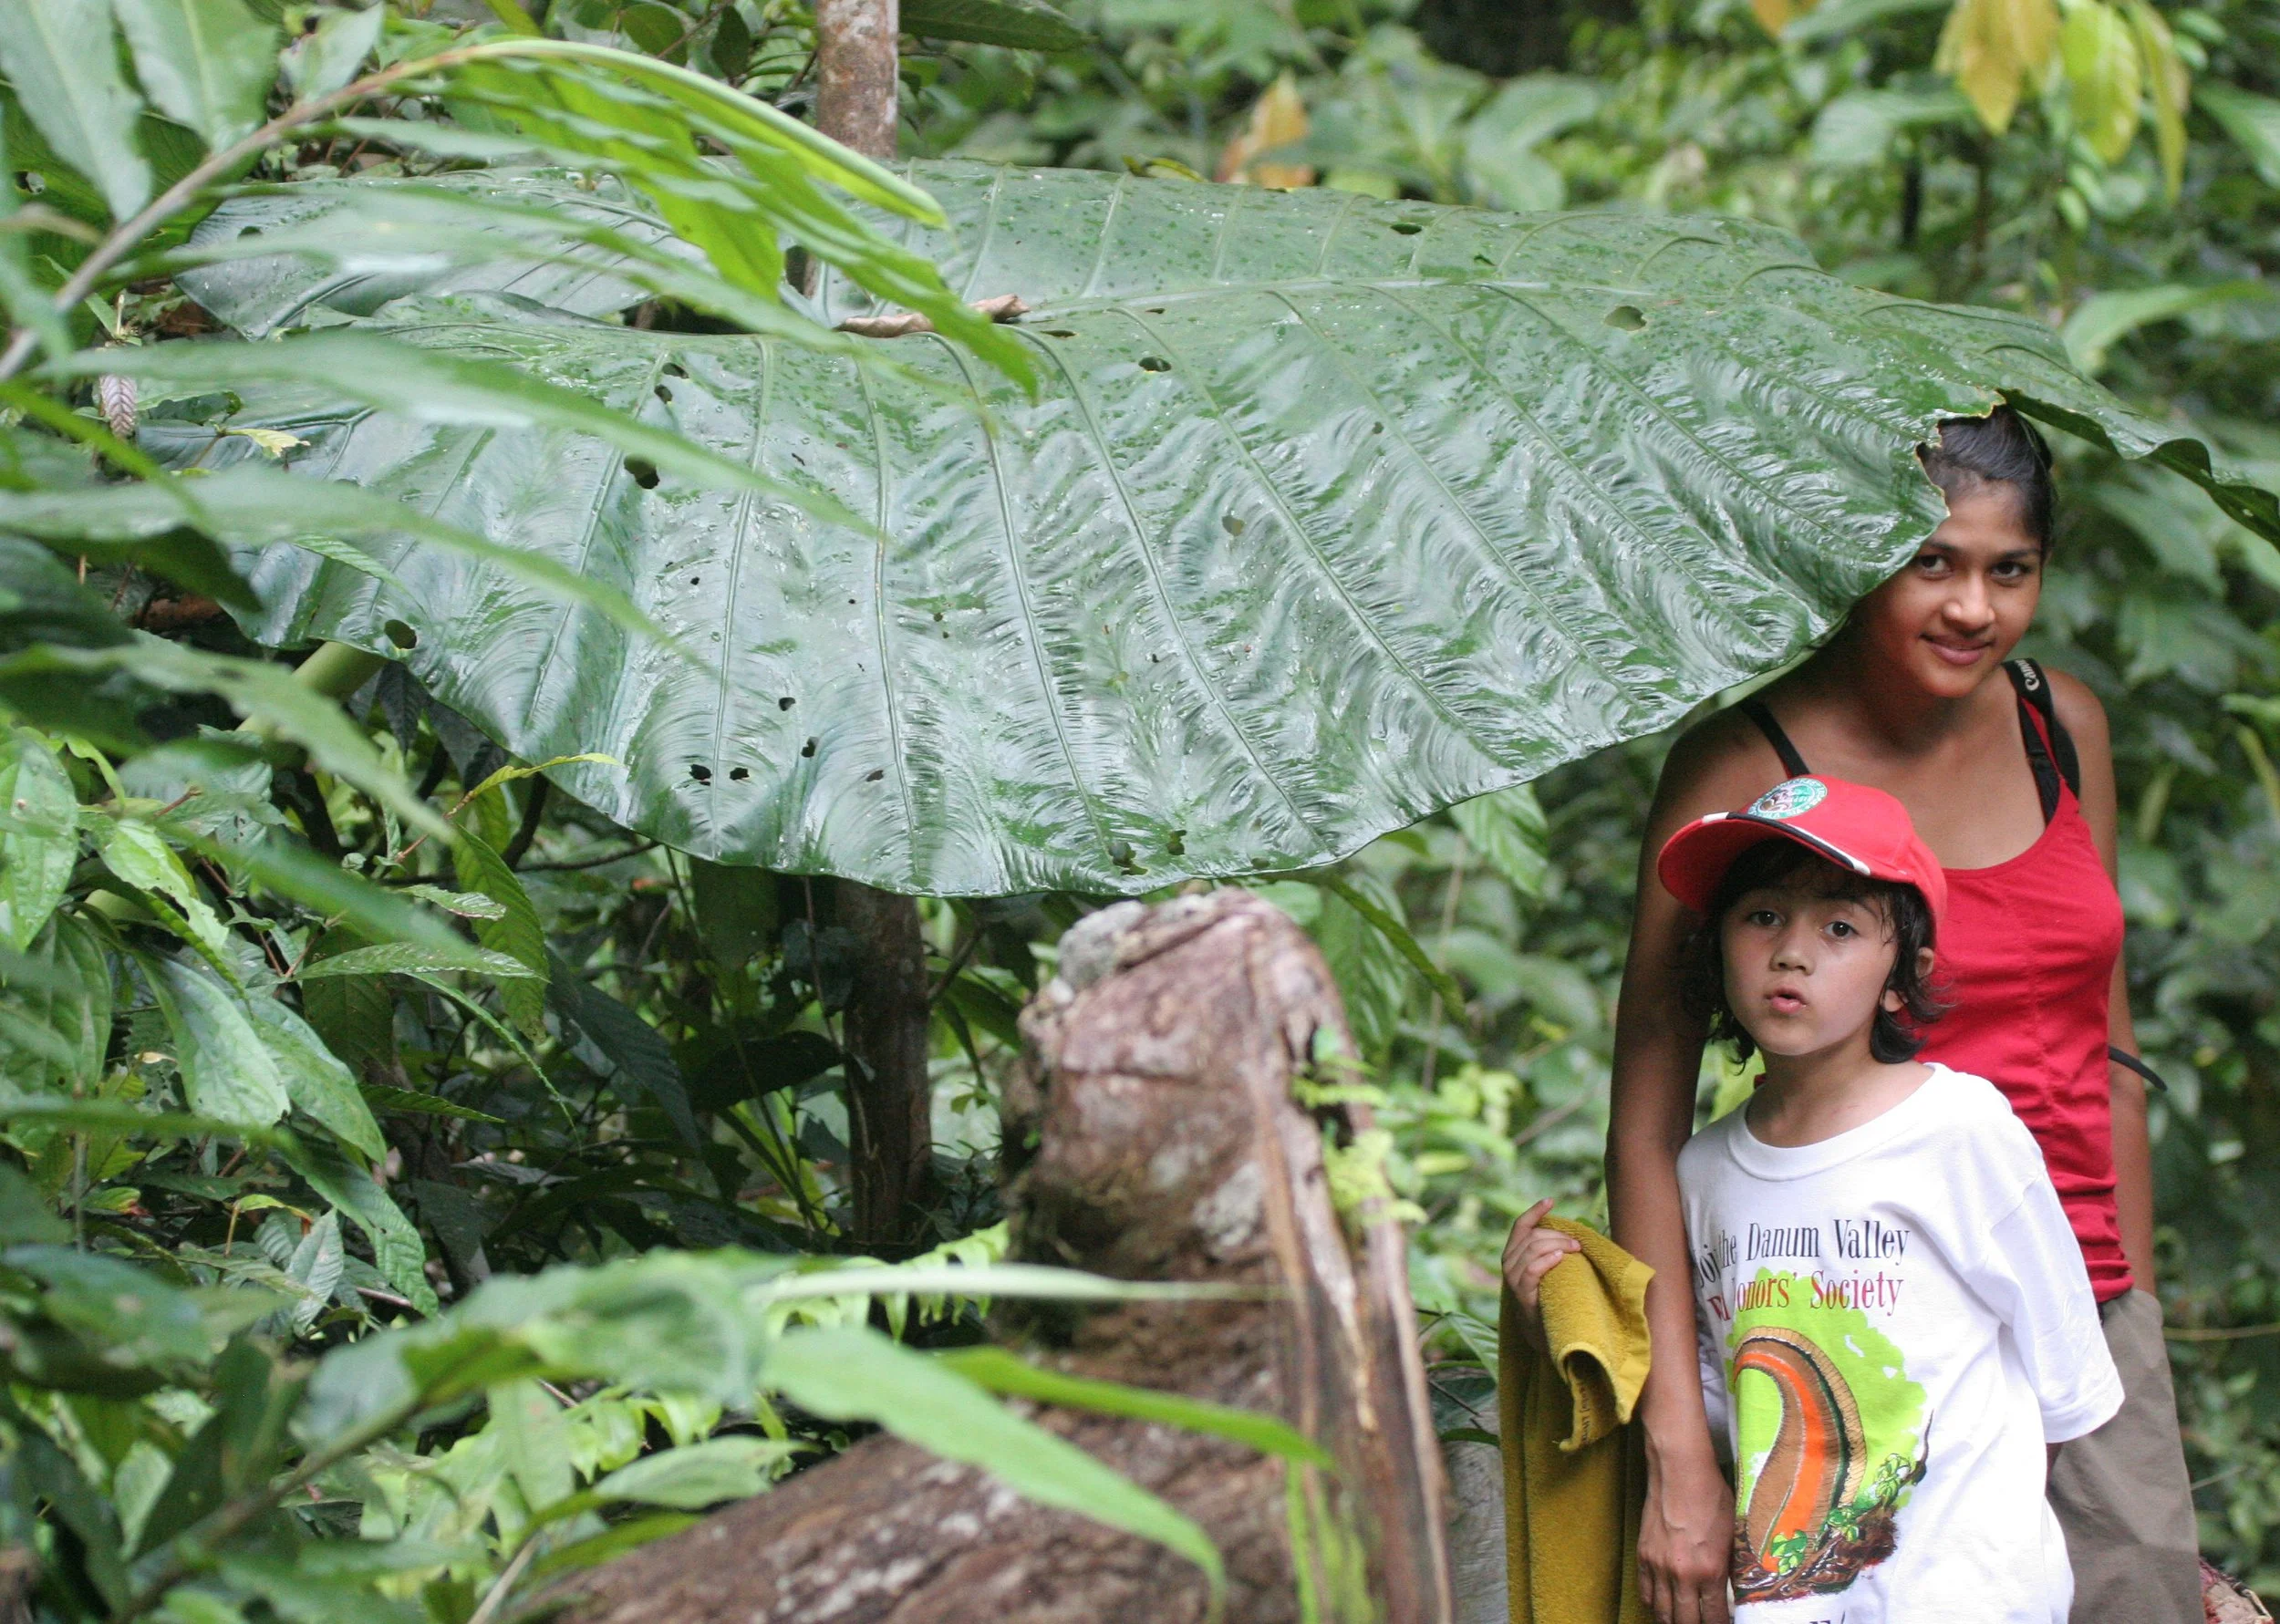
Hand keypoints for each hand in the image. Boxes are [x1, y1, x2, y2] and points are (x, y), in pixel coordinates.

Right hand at [1500, 1198, 1581, 1355]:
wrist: (1545, 1335)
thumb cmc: (1551, 1298)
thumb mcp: (1548, 1271)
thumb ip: (1551, 1252)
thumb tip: (1573, 1233)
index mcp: (1514, 1254)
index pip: (1520, 1226)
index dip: (1534, 1211)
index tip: (1551, 1200)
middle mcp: (1508, 1264)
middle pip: (1531, 1236)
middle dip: (1556, 1234)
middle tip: (1577, 1244)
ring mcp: (1512, 1280)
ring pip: (1532, 1249)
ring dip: (1556, 1245)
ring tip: (1574, 1249)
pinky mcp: (1521, 1295)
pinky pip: (1531, 1270)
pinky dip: (1546, 1260)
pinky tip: (1559, 1258)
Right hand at [1638, 1442, 1734, 1623]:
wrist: (1680, 1472)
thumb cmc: (1712, 1498)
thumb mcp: (1732, 1535)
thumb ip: (1730, 1568)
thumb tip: (1731, 1590)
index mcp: (1710, 1570)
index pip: (1713, 1617)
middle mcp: (1682, 1574)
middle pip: (1685, 1621)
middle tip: (1701, 1623)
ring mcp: (1658, 1565)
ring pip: (1662, 1611)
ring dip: (1672, 1621)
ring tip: (1681, 1621)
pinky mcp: (1643, 1554)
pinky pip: (1645, 1591)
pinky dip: (1654, 1604)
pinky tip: (1662, 1605)